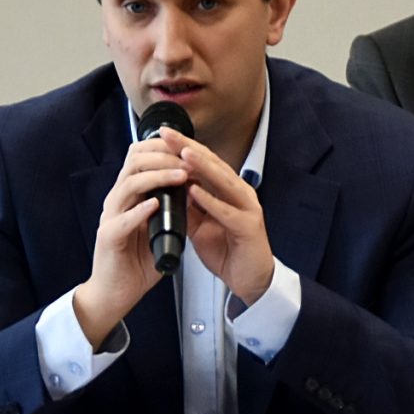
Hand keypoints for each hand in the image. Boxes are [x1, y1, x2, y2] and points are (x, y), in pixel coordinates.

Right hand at [70, 133, 191, 345]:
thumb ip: (173, 209)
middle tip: (189, 159)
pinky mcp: (108, 238)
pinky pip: (123, 220)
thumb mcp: (161, 228)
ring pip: (129, 184)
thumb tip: (195, 190)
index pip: (140, 157)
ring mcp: (111, 218)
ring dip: (157, 177)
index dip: (162, 147)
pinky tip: (157, 205)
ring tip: (181, 176)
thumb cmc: (137, 261)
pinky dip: (141, 210)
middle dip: (164, 156)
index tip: (189, 148)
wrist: (116, 293)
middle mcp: (117, 201)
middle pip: (134, 162)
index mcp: (129, 195)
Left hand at [174, 135, 275, 304]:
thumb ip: (187, 207)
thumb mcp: (200, 226)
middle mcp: (240, 193)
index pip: (205, 162)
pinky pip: (228, 211)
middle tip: (169, 134)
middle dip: (190, 148)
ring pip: (223, 181)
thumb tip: (166, 190)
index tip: (163, 135)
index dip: (184, 147)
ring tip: (182, 153)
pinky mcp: (249, 227)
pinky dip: (210, 201)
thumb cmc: (229, 251)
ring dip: (202, 167)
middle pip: (214, 164)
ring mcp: (247, 208)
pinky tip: (195, 192)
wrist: (250, 280)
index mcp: (228, 190)